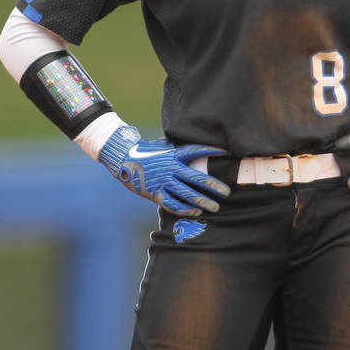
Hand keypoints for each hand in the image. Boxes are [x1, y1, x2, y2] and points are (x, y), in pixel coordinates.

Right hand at [99, 126, 230, 215]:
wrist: (123, 161)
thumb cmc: (146, 152)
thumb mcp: (162, 146)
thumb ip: (177, 147)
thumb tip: (190, 138)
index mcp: (173, 154)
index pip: (195, 150)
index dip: (210, 150)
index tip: (224, 152)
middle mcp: (170, 168)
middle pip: (196, 178)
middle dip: (214, 186)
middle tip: (227, 193)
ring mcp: (163, 181)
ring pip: (187, 194)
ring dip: (203, 201)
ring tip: (216, 207)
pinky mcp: (156, 193)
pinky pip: (173, 204)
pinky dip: (185, 209)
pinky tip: (196, 212)